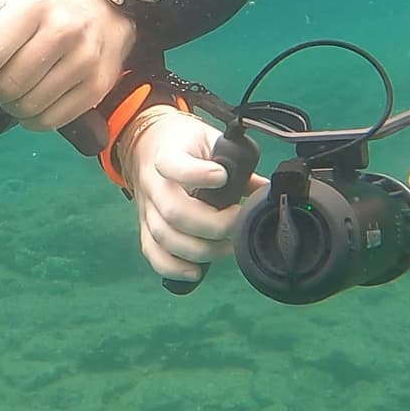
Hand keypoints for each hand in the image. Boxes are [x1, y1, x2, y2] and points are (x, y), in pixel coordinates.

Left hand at [0, 0, 135, 130]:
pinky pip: (49, 121)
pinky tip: (33, 103)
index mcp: (32, 8)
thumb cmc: (46, 14)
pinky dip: (33, 120)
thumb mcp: (7, 0)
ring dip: (12, 106)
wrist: (105, 19)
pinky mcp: (95, 89)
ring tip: (15, 92)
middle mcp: (62, 32)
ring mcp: (82, 62)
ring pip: (27, 107)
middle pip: (7, 86)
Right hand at [126, 109, 266, 280]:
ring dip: (200, 249)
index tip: (222, 176)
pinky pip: (152, 253)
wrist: (146, 143)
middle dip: (212, 225)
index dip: (197, 174)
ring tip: (227, 246)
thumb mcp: (209, 139)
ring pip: (164, 237)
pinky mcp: (144, 226)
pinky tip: (196, 271)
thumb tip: (265, 190)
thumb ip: (235, 163)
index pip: (172, 164)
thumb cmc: (184, 143)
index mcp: (167, 154)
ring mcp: (146, 208)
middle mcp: (152, 183)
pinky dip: (173, 267)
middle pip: (174, 212)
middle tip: (237, 221)